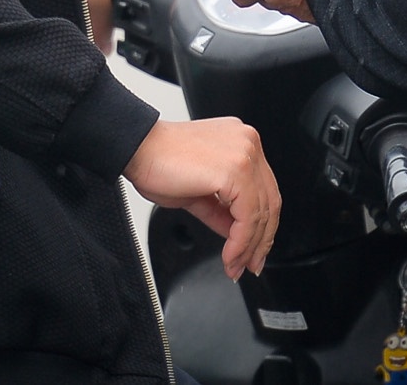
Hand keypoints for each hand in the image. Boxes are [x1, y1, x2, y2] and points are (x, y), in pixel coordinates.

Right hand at [124, 117, 280, 280]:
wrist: (137, 149)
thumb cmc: (159, 162)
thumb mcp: (199, 192)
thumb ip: (223, 210)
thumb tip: (237, 234)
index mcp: (242, 142)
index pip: (264, 191)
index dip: (261, 226)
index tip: (252, 250)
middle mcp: (248, 144)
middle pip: (269, 202)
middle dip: (260, 241)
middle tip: (248, 265)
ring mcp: (244, 155)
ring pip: (261, 212)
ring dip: (248, 246)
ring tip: (235, 265)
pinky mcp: (236, 170)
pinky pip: (248, 216)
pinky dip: (240, 242)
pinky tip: (229, 254)